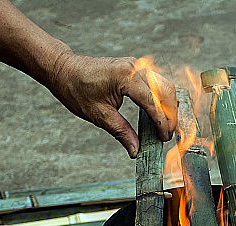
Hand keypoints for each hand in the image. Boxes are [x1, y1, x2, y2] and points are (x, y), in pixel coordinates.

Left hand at [47, 53, 176, 157]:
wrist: (64, 69)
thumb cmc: (76, 89)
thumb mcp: (99, 115)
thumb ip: (121, 132)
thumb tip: (136, 150)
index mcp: (125, 77)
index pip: (152, 102)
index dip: (161, 122)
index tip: (165, 138)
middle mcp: (134, 67)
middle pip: (165, 91)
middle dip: (170, 115)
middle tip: (167, 135)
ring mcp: (136, 65)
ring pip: (165, 85)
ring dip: (169, 106)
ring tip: (166, 126)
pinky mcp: (135, 67)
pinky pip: (156, 81)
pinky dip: (162, 98)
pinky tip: (161, 113)